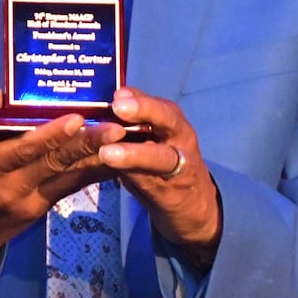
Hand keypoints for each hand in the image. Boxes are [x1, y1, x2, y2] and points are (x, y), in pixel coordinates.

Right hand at [0, 91, 124, 282]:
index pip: (23, 151)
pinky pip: (70, 189)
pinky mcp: (41, 211)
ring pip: (69, 179)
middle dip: (88, 146)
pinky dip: (93, 174)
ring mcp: (31, 203)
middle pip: (55, 165)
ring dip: (99, 160)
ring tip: (126, 141)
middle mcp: (14, 188)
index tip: (76, 119)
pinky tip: (116, 160)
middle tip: (117, 129)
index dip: (50, 136)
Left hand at [100, 87, 221, 269]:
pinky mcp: (172, 193)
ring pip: (159, 156)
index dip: (138, 98)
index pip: (157, 103)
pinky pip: (150, 182)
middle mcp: (180, 137)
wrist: (192, 203)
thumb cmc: (162, 159)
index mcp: (172, 119)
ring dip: (133, 154)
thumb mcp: (153, 134)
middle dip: (144, 111)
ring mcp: (180, 166)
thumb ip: (134, 118)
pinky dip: (132, 178)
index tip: (117, 94)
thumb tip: (105, 99)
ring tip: (107, 152)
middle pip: (167, 119)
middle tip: (118, 108)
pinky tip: (115, 175)